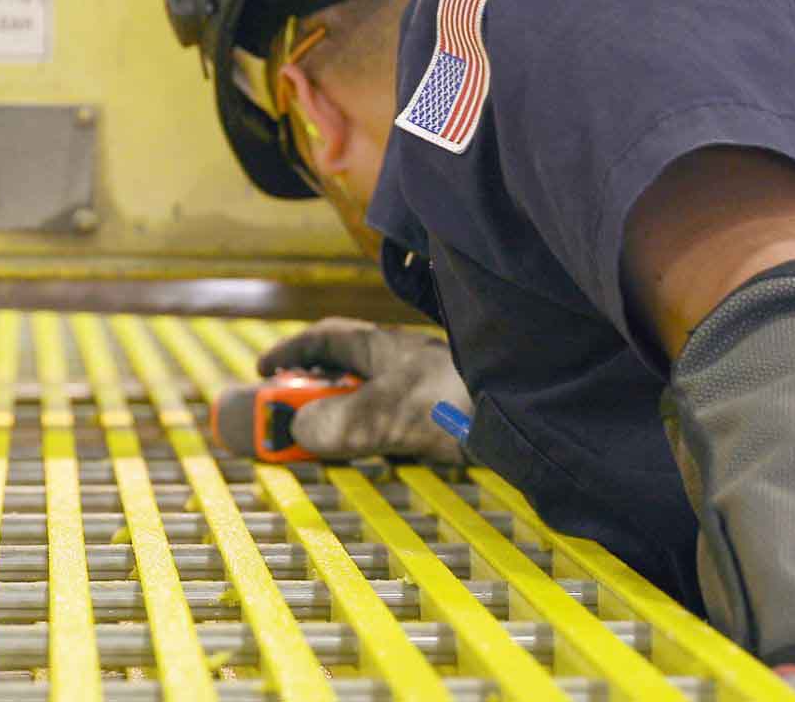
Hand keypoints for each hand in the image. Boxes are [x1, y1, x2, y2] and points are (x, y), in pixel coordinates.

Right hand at [256, 317, 471, 462]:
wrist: (534, 412)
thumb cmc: (460, 400)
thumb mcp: (386, 412)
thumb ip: (338, 423)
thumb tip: (300, 431)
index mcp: (382, 346)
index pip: (323, 340)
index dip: (289, 355)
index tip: (260, 373)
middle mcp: (402, 360)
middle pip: (345, 369)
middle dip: (313, 391)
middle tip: (292, 420)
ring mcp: (426, 386)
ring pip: (372, 396)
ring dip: (346, 417)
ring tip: (331, 444)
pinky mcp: (448, 413)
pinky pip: (398, 420)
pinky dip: (378, 435)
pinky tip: (382, 454)